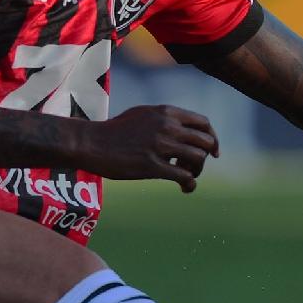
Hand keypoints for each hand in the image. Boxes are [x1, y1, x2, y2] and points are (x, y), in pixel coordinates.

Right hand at [80, 104, 219, 190]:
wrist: (90, 143)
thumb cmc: (113, 131)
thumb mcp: (142, 115)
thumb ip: (163, 119)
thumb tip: (181, 128)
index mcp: (166, 112)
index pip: (203, 123)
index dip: (212, 138)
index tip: (211, 151)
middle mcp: (167, 126)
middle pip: (205, 142)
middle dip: (205, 157)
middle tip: (193, 167)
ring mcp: (160, 146)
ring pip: (198, 159)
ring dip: (196, 171)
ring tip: (186, 177)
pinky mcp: (152, 166)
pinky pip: (184, 176)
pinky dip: (190, 185)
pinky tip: (184, 189)